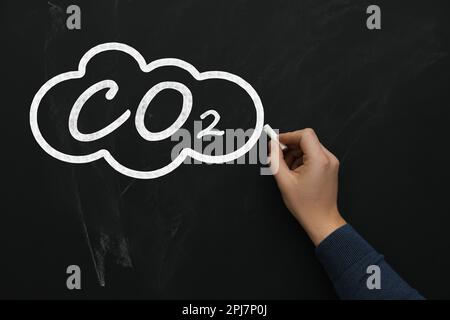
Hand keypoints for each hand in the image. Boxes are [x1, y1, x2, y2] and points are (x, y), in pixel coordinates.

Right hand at [269, 128, 345, 245]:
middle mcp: (328, 158)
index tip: (277, 142)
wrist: (321, 220)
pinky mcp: (330, 167)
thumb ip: (276, 160)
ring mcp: (331, 163)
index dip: (288, 136)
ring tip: (287, 170)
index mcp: (319, 160)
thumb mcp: (284, 181)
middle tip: (279, 158)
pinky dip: (302, 160)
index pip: (305, 134)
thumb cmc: (306, 205)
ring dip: (295, 154)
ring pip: (309, 147)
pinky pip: (314, 155)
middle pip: (307, 140)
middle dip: (290, 147)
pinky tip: (295, 172)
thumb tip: (273, 146)